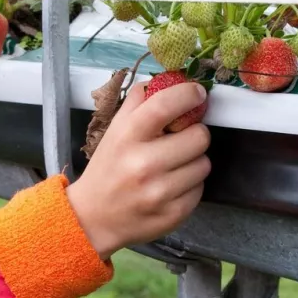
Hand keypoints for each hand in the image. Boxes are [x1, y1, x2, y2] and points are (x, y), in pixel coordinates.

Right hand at [66, 79, 211, 259]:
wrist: (93, 217)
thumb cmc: (108, 167)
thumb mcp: (114, 130)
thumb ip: (139, 102)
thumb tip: (170, 80)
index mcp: (128, 137)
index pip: (165, 105)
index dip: (189, 94)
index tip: (197, 94)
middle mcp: (143, 164)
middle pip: (199, 136)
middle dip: (194, 134)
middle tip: (182, 139)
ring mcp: (159, 192)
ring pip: (204, 164)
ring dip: (194, 161)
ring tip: (175, 165)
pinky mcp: (173, 214)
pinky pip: (200, 189)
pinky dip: (190, 185)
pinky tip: (172, 186)